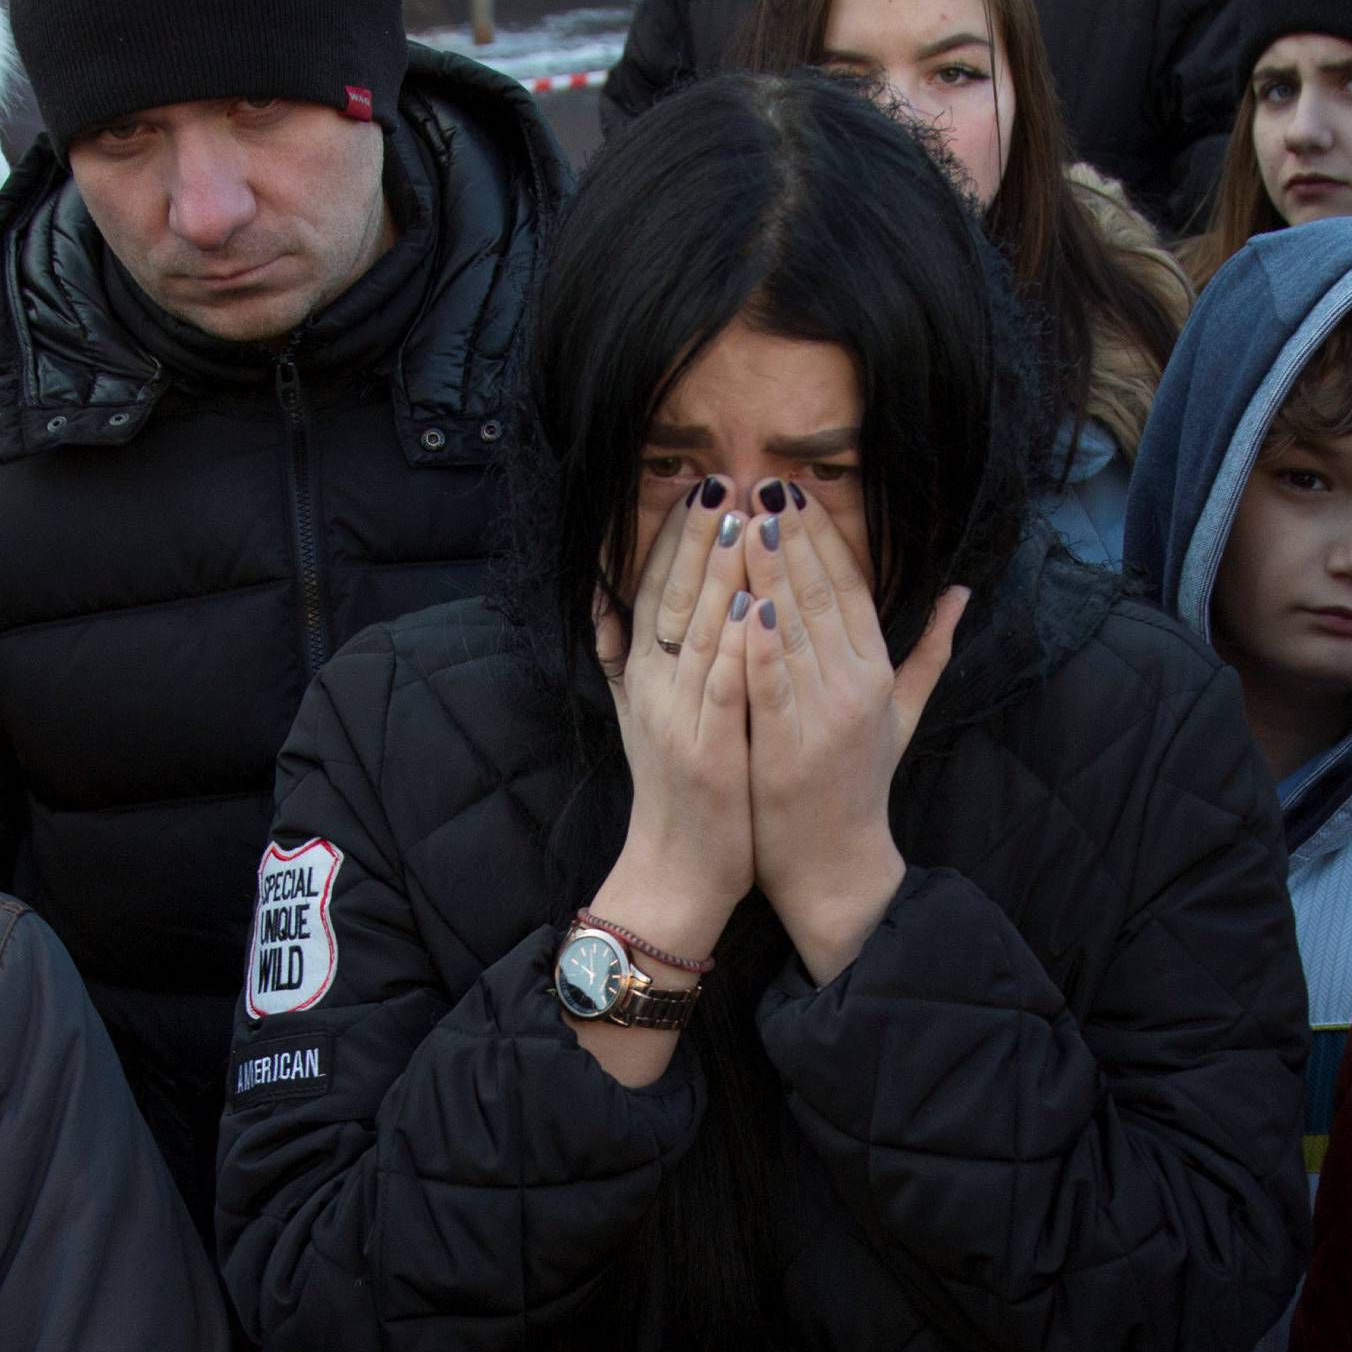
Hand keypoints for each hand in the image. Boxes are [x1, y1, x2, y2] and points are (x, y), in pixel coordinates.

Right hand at [592, 483, 753, 956]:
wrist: (676, 871)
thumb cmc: (672, 790)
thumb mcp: (636, 715)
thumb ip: (620, 656)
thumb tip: (599, 597)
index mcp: (642, 677)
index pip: (652, 592)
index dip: (672, 538)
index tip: (697, 487)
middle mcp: (654, 691)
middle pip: (672, 600)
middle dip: (696, 540)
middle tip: (720, 480)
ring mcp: (679, 722)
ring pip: (697, 636)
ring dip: (718, 577)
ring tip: (740, 522)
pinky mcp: (708, 754)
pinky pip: (722, 693)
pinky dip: (735, 650)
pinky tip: (752, 608)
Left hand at [739, 480, 966, 983]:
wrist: (835, 862)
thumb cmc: (861, 783)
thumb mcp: (905, 712)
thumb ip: (932, 651)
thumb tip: (962, 591)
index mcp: (878, 672)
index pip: (851, 588)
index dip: (824, 536)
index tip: (797, 493)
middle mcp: (856, 688)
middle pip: (820, 597)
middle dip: (790, 537)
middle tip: (762, 485)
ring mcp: (821, 718)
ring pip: (793, 630)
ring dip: (767, 572)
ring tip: (742, 521)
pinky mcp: (786, 748)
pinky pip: (769, 684)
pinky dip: (758, 642)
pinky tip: (741, 600)